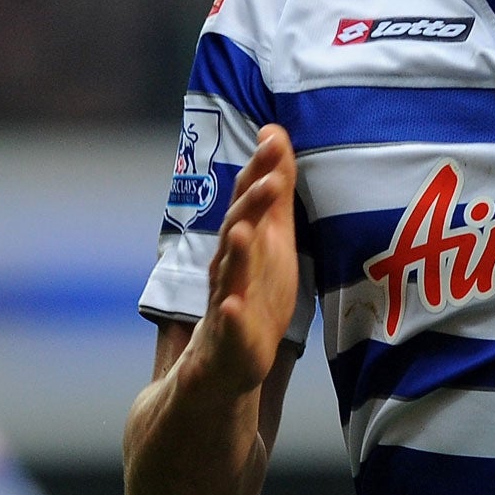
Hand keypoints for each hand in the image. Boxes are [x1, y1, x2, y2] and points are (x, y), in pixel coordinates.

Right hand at [184, 124, 300, 395]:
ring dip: (236, 252)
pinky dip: (229, 317)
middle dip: (251, 203)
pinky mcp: (230, 339)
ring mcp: (226, 301)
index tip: (273, 139)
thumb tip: (274, 132)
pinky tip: (232, 307)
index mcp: (243, 241)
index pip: (248, 199)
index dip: (260, 170)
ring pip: (228, 273)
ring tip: (244, 231)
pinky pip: (228, 327)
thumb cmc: (252, 292)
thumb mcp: (272, 238)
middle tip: (268, 178)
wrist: (221, 362)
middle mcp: (229, 264)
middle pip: (237, 229)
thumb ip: (274, 190)